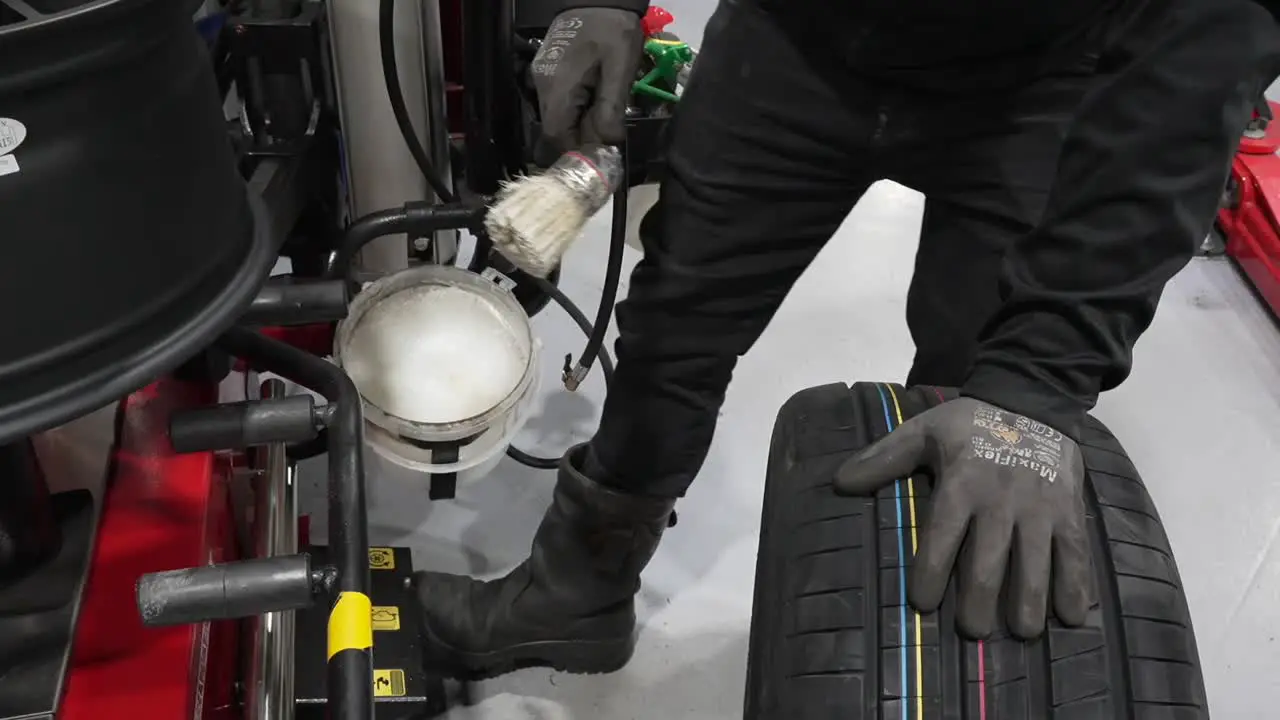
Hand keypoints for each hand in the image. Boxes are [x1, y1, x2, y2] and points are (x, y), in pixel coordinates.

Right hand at [531, 9, 643, 153]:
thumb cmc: (613, 30)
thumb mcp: (620, 68)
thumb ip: (611, 108)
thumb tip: (608, 143)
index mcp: (558, 86)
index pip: (557, 135)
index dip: (576, 151)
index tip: (599, 155)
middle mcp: (542, 86)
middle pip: (554, 129)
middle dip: (579, 139)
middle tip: (606, 136)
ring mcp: (541, 78)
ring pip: (556, 117)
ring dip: (578, 125)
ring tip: (603, 118)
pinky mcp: (547, 73)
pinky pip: (558, 103)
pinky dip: (575, 111)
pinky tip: (593, 102)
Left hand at [833, 397, 1091, 639]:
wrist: (1031, 400)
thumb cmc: (968, 424)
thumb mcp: (921, 432)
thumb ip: (882, 459)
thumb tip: (839, 482)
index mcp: (961, 484)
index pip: (942, 537)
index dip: (930, 574)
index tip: (922, 602)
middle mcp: (1001, 501)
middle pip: (988, 564)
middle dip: (980, 604)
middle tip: (972, 629)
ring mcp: (1040, 508)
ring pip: (1035, 566)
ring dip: (1029, 604)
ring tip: (1022, 632)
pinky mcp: (1070, 511)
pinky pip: (1076, 555)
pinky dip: (1077, 587)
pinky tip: (1073, 617)